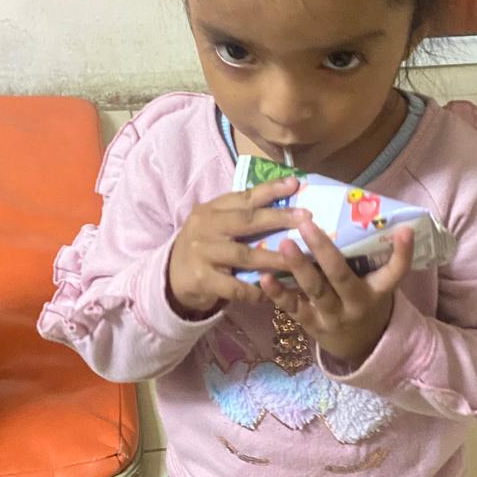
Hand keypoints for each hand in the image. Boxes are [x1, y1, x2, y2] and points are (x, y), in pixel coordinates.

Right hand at [168, 178, 309, 315]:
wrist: (170, 278)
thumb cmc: (204, 247)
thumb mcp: (215, 225)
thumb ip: (240, 215)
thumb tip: (284, 205)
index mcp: (211, 209)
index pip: (243, 196)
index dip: (270, 189)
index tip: (295, 184)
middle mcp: (205, 227)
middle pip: (246, 220)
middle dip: (279, 218)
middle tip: (306, 217)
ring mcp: (202, 253)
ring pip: (244, 254)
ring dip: (273, 258)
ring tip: (298, 259)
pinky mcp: (202, 279)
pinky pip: (235, 287)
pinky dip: (254, 290)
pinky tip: (271, 293)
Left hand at [259, 219, 414, 365]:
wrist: (362, 348)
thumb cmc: (369, 304)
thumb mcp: (379, 285)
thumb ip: (376, 259)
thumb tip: (377, 218)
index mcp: (377, 291)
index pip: (395, 272)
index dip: (403, 253)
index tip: (405, 230)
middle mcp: (355, 304)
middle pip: (340, 276)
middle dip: (323, 249)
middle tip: (306, 223)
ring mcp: (331, 316)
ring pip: (315, 291)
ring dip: (298, 267)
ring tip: (284, 244)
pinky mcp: (311, 324)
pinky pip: (294, 308)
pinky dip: (278, 293)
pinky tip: (263, 276)